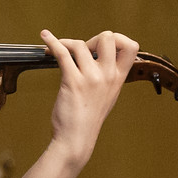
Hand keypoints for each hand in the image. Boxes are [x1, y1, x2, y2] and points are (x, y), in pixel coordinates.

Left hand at [40, 29, 139, 166]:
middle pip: (108, 38)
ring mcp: (90, 78)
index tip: (102, 45)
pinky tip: (45, 38)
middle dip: (92, 38)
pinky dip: (52, 42)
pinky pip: (62, 53)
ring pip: (80, 44)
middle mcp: (107, 75)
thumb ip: (107, 77)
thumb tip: (97, 58)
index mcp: (118, 78)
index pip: (132, 47)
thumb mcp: (107, 96)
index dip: (118, 38)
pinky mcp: (72, 81)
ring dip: (66, 42)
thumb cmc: (87, 119)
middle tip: (81, 50)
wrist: (76, 139)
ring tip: (58, 49)